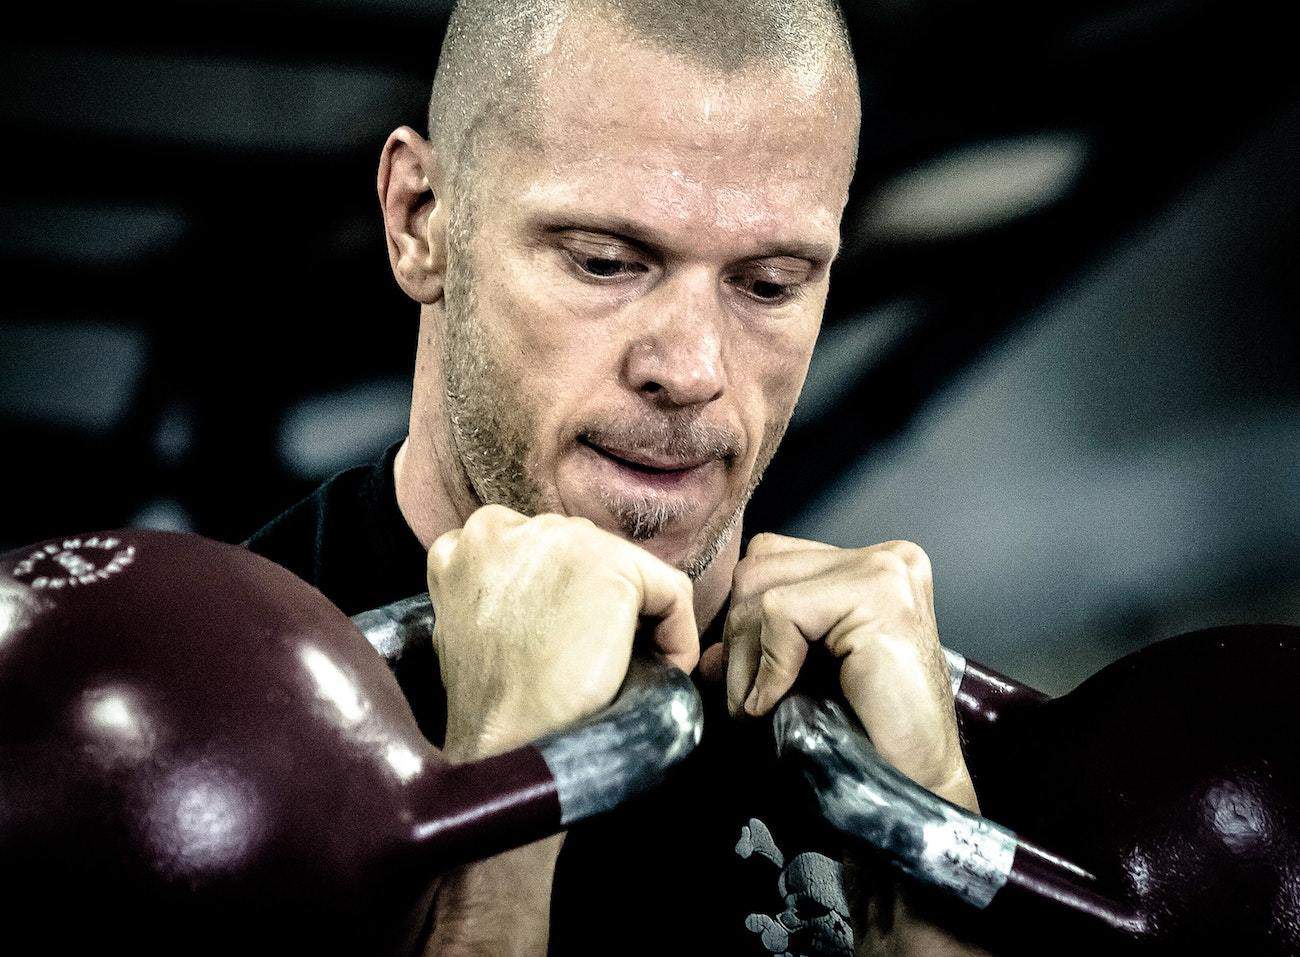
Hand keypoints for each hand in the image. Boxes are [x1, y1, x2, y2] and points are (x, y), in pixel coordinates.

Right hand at [427, 504, 697, 760]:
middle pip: (584, 556)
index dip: (562, 600)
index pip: (538, 554)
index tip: (567, 643)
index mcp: (462, 543)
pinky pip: (672, 593)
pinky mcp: (611, 565)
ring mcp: (559, 540)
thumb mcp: (472, 629)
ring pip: (626, 573)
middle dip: (598, 606)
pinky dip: (677, 637)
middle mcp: (505, 525)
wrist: (506, 745)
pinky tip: (655, 672)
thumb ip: (500, 591)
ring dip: (633, 621)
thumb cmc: (490, 707)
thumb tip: (553, 595)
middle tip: (600, 660)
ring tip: (622, 669)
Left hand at [718, 533, 986, 954]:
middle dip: (739, 640)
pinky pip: (782, 613)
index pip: (771, 560)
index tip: (747, 682)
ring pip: (763, 589)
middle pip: (760, 569)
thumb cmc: (864, 739)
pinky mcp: (879, 599)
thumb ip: (760, 650)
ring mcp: (886, 573)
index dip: (745, 622)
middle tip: (747, 702)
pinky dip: (769, 664)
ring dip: (747, 658)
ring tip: (760, 707)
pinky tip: (779, 703)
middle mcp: (885, 559)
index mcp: (871, 567)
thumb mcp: (801, 681)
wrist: (914, 790)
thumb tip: (709, 651)